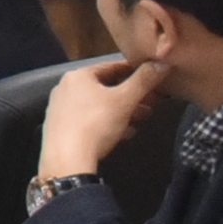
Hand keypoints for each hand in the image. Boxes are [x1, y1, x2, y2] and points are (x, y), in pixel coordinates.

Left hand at [39, 55, 170, 180]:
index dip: (136, 71)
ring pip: (100, 106)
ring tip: (143, 118)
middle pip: (106, 88)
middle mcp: (65, 89)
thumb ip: (144, 80)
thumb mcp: (125, 100)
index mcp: (78, 76)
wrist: (67, 161)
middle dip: (132, 96)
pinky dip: (109, 124)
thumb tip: (162, 62)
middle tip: (153, 102)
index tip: (154, 77)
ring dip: (124, 111)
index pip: (112, 67)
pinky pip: (91, 121)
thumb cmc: (96, 124)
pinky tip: (125, 133)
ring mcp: (60, 110)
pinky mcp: (61, 129)